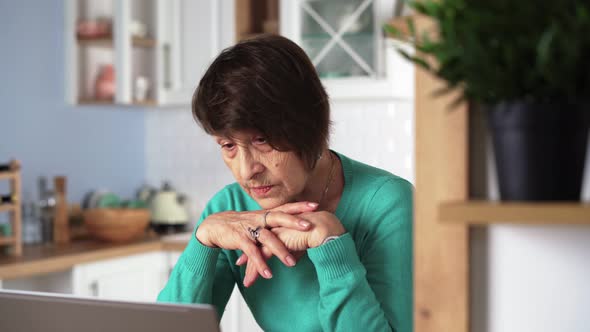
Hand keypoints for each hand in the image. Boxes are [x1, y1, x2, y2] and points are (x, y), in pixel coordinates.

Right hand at [195, 202, 317, 281]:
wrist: (214, 226)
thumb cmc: (240, 225)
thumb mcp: (258, 222)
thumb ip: (273, 224)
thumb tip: (293, 227)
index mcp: (264, 214)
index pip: (284, 208)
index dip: (299, 206)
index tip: (315, 205)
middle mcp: (258, 218)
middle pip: (279, 217)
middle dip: (294, 221)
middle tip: (309, 226)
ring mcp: (249, 228)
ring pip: (267, 238)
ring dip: (280, 251)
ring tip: (291, 264)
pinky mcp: (240, 238)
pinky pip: (252, 252)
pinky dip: (260, 263)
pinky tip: (268, 274)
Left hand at [237, 211, 345, 286]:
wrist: (324, 229)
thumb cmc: (317, 233)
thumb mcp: (302, 242)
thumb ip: (294, 249)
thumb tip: (293, 258)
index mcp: (279, 223)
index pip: (263, 235)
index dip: (255, 244)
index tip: (248, 253)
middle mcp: (273, 227)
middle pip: (255, 242)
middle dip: (248, 255)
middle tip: (239, 264)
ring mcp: (273, 233)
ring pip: (256, 252)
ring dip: (251, 268)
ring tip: (247, 282)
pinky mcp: (275, 241)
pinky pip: (261, 257)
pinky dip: (256, 270)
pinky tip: (252, 281)